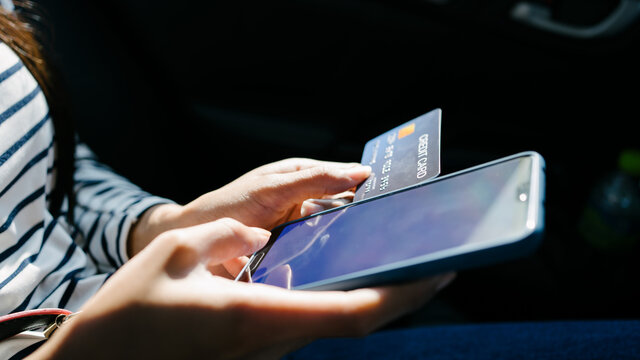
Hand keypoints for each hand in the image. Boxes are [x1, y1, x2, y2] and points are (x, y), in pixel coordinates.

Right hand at [33, 218, 454, 359]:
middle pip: (355, 323)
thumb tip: (258, 238)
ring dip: (375, 298)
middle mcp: (271, 341)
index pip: (347, 313)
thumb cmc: (133, 310)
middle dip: (402, 297)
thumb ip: (228, 238)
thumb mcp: (175, 253)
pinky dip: (341, 300)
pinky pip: (311, 322)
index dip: (399, 296)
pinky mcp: (258, 349)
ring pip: (336, 325)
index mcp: (256, 315)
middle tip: (437, 265)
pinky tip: (347, 274)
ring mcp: (266, 351)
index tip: (438, 274)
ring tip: (400, 262)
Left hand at [128, 158, 370, 255]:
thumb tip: (358, 172)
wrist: (193, 241)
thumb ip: (313, 179)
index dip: (371, 186)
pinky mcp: (296, 257)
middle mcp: (307, 203)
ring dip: (350, 243)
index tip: (397, 195)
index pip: (347, 178)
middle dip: (366, 218)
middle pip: (347, 209)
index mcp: (304, 177)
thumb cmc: (226, 205)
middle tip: (391, 228)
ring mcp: (303, 232)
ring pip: (337, 236)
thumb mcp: (271, 188)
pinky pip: (321, 258)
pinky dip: (331, 262)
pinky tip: (345, 269)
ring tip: (374, 250)